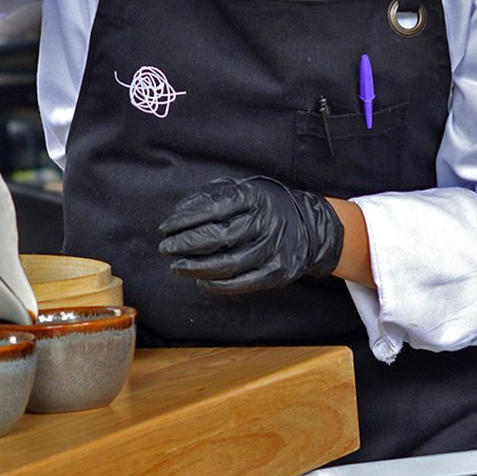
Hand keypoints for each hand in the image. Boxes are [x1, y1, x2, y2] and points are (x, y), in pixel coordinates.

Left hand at [158, 176, 343, 294]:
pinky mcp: (278, 272)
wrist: (311, 227)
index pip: (214, 208)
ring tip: (177, 267)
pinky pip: (244, 282)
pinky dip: (219, 285)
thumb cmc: (267, 207)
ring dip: (198, 268)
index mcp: (255, 197)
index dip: (186, 220)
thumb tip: (181, 211)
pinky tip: (201, 281)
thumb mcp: (245, 190)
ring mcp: (274, 248)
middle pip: (220, 236)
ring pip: (229, 263)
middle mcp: (266, 222)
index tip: (166, 227)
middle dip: (187, 244)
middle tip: (166, 248)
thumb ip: (213, 195)